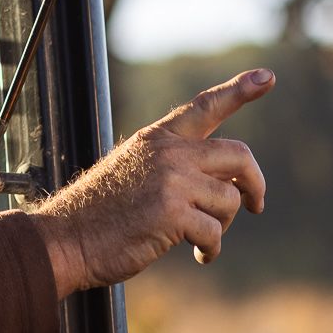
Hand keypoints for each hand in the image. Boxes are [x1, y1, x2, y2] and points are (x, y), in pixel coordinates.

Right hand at [35, 68, 273, 296]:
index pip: (205, 107)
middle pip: (238, 155)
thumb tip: (229, 183)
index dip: (239, 91)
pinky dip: (209, 249)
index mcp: (156, 138)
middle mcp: (167, 153)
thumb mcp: (134, 172)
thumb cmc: (99, 213)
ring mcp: (172, 181)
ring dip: (221, 225)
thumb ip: (177, 167)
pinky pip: (214, 232)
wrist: (65, 238)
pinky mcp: (174, 213)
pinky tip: (197, 255)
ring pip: (229, 200)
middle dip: (255, 183)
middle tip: (255, 204)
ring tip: (198, 240)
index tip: (267, 77)